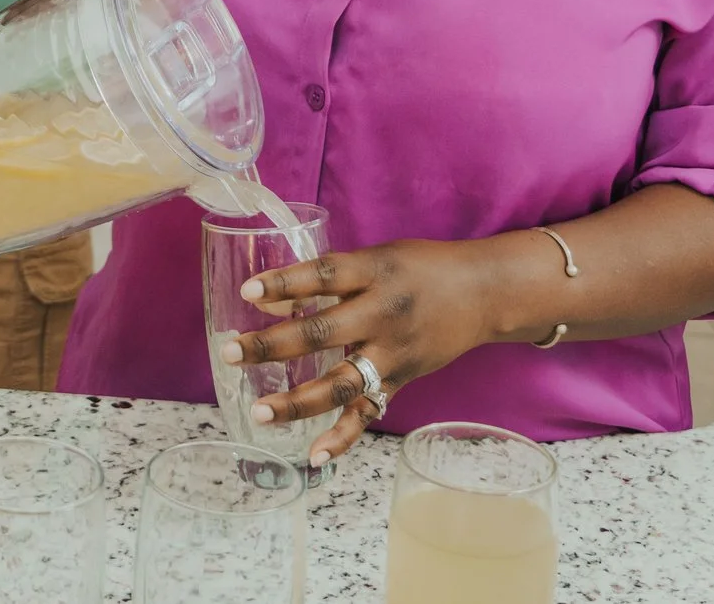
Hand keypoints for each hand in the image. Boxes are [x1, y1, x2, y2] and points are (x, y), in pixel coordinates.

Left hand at [223, 241, 497, 464]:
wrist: (484, 292)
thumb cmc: (421, 267)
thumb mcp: (378, 256)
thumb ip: (331, 278)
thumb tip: (269, 300)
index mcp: (374, 271)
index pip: (322, 276)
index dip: (284, 283)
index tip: (247, 293)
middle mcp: (382, 313)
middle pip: (322, 332)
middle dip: (272, 345)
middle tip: (229, 352)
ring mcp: (394, 352)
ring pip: (341, 383)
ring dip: (297, 402)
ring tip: (259, 413)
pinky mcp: (402, 379)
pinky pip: (369, 412)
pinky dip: (342, 437)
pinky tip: (314, 456)